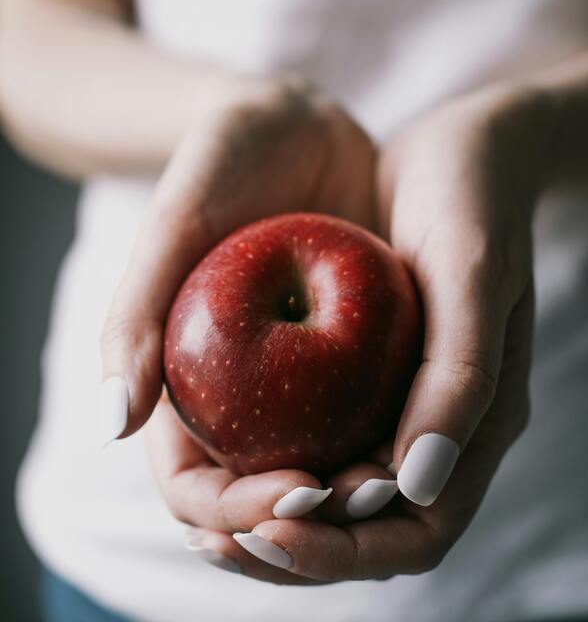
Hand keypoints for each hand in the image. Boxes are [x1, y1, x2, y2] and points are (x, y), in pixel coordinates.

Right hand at [99, 74, 375, 568]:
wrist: (292, 122)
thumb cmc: (221, 163)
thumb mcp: (177, 223)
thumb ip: (134, 312)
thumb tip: (111, 421)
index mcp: (182, 384)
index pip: (192, 486)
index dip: (234, 512)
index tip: (293, 492)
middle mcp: (237, 394)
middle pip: (257, 497)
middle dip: (301, 522)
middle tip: (355, 498)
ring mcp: (293, 379)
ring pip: (316, 471)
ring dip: (350, 496)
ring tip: (391, 483)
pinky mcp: (346, 354)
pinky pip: (364, 418)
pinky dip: (386, 441)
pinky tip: (419, 436)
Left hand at [201, 85, 544, 582]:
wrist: (455, 150)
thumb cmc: (471, 201)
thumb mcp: (471, 273)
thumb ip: (461, 376)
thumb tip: (415, 485)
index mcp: (476, 423)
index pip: (417, 531)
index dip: (345, 552)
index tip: (271, 528)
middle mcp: (431, 426)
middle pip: (362, 531)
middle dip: (292, 547)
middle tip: (218, 537)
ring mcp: (393, 401)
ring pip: (327, 493)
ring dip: (266, 514)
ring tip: (202, 511)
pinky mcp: (358, 371)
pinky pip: (309, 434)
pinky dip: (262, 456)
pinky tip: (209, 445)